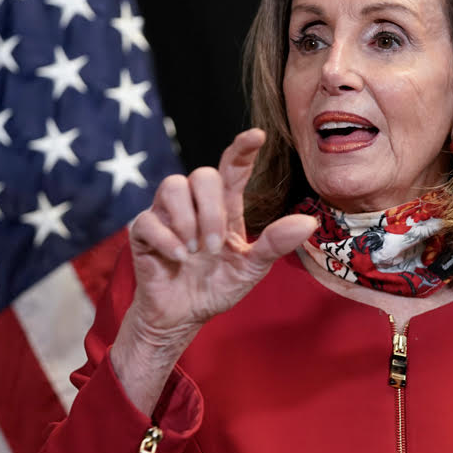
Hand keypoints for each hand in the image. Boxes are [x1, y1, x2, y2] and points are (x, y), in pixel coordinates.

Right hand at [119, 128, 317, 347]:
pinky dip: (167, 240)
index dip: (242, 149)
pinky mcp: (144, 232)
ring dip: (188, 220)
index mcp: (225, 207)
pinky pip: (149, 220)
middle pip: (202, 174)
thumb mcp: (252, 268)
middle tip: (215, 246)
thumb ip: (276, 244)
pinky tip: (179, 259)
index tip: (257, 136)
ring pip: (172, 185)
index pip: (232, 167)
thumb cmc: (218, 285)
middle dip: (211, 209)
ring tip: (194, 251)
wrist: (184, 315)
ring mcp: (167, 215)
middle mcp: (195, 204)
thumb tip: (308, 222)